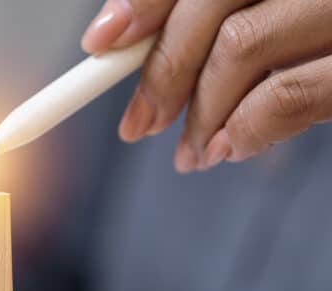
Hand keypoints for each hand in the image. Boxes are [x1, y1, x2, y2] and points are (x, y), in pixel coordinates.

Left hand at [82, 0, 331, 172]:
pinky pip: (289, 95)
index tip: (100, 43)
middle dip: (163, 71)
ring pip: (239, 47)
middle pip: (211, 3)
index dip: (142, 4)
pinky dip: (245, 130)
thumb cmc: (313, 48)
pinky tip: (227, 151)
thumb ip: (201, 20)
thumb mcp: (267, 19)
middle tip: (139, 126)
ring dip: (199, 114)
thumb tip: (110, 36)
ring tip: (190, 155)